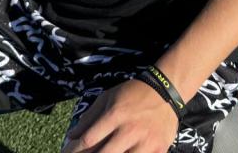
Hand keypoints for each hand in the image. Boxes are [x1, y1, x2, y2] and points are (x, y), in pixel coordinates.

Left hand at [62, 79, 179, 152]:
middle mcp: (129, 130)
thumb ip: (89, 117)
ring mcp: (145, 142)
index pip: (88, 140)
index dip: (73, 151)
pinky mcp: (158, 150)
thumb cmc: (132, 93)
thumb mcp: (108, 97)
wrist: (166, 91)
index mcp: (115, 115)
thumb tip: (72, 136)